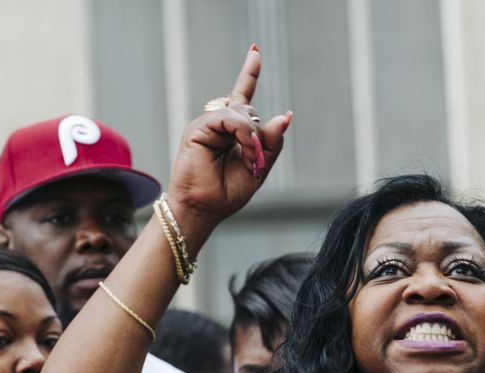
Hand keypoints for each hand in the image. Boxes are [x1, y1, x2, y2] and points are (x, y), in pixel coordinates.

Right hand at [167, 44, 291, 234]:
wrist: (205, 209)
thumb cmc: (228, 192)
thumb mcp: (259, 167)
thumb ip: (272, 143)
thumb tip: (285, 114)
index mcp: (233, 132)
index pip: (242, 95)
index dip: (249, 74)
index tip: (255, 52)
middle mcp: (219, 124)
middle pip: (250, 110)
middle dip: (259, 136)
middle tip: (254, 163)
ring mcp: (208, 125)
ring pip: (240, 112)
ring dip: (252, 136)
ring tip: (248, 158)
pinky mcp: (198, 129)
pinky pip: (228, 117)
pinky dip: (241, 131)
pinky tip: (243, 146)